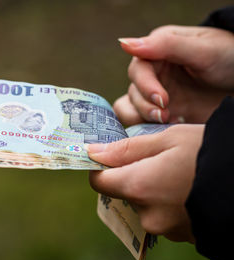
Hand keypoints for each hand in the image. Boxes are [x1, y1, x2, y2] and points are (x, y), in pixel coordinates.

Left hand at [87, 124, 204, 241]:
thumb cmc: (209, 153)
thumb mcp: (167, 140)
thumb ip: (126, 149)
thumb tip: (92, 153)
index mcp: (138, 186)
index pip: (99, 182)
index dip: (101, 168)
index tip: (110, 156)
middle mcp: (147, 213)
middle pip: (123, 193)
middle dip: (133, 176)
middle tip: (156, 159)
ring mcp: (165, 228)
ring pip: (144, 204)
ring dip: (152, 189)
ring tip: (178, 173)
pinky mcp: (182, 235)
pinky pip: (163, 216)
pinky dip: (168, 202)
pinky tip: (187, 189)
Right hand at [114, 25, 233, 124]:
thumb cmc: (230, 57)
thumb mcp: (202, 49)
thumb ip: (165, 45)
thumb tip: (124, 43)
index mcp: (158, 52)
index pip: (137, 69)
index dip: (145, 85)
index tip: (162, 100)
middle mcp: (153, 73)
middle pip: (132, 91)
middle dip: (146, 106)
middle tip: (166, 116)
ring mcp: (156, 95)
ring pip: (130, 108)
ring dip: (143, 117)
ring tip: (168, 121)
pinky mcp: (163, 113)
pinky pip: (140, 123)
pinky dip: (147, 128)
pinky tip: (171, 126)